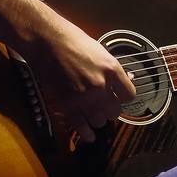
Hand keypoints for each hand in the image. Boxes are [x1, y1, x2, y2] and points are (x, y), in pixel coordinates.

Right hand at [21, 12, 135, 143]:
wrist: (47, 41)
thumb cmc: (73, 40)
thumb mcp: (100, 51)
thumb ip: (112, 69)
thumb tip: (126, 80)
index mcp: (112, 69)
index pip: (129, 95)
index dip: (124, 98)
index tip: (119, 97)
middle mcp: (101, 85)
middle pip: (115, 111)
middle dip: (110, 110)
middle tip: (104, 107)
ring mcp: (84, 96)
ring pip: (99, 120)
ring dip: (97, 119)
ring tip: (94, 115)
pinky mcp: (67, 104)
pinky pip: (81, 125)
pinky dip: (86, 133)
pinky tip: (89, 136)